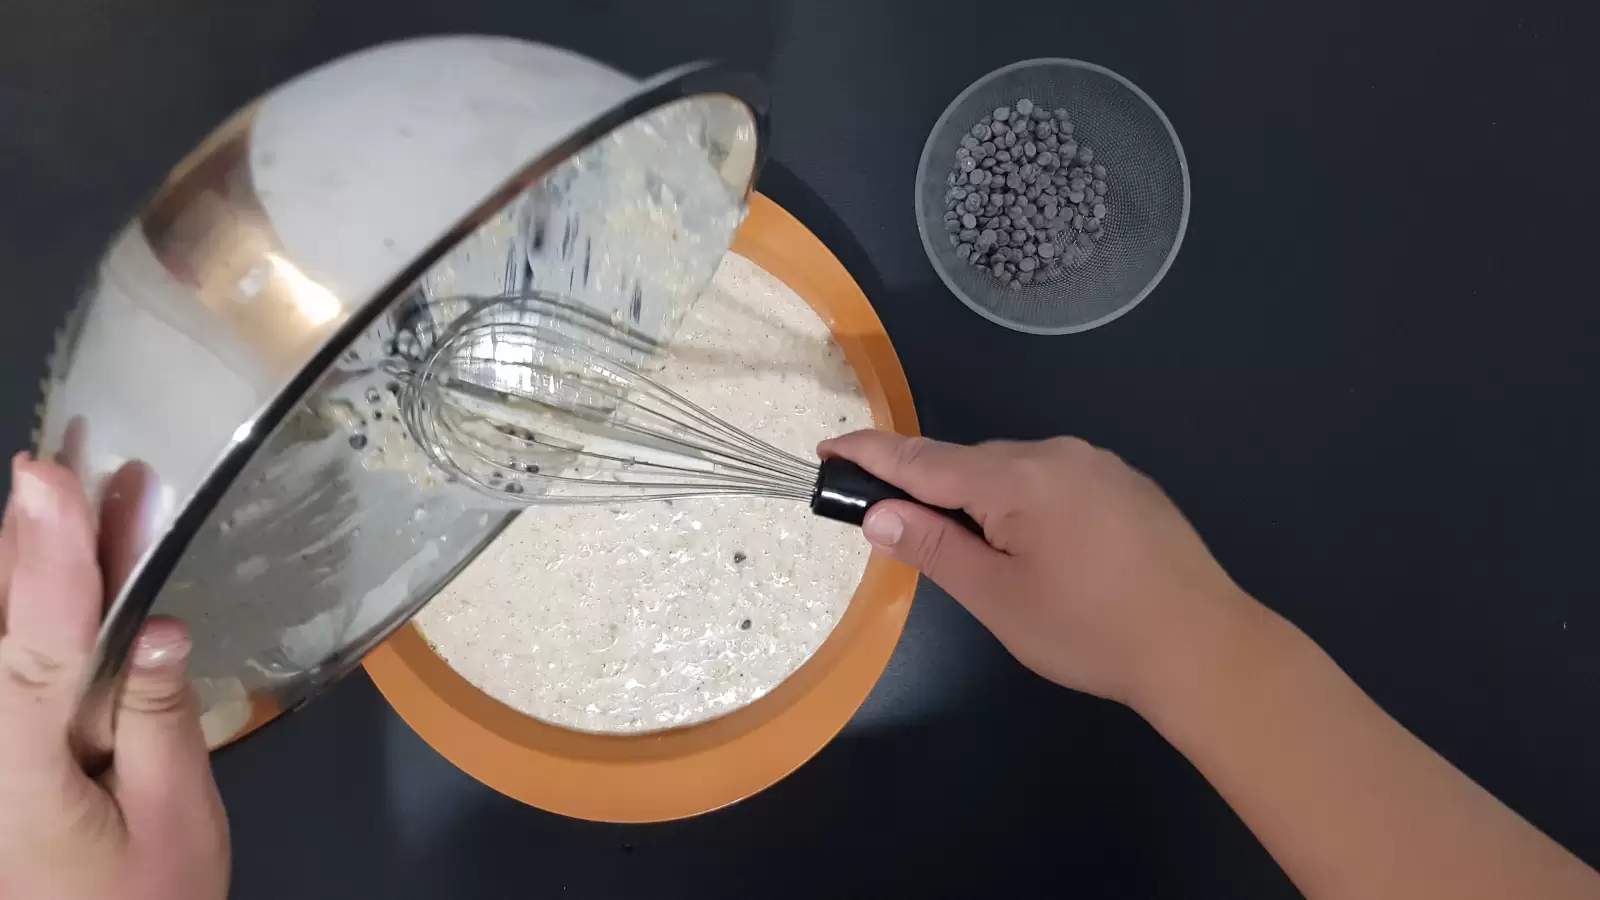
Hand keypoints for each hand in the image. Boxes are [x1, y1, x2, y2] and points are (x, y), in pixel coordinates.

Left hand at [0, 455, 227, 899]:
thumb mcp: (176, 830)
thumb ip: (157, 727)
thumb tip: (156, 626)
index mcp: (13, 781)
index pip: (30, 657)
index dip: (43, 563)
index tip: (46, 478)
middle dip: (33, 543)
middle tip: (77, 467)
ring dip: (32, 568)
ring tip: (82, 498)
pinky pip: (7, 668)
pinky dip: (32, 610)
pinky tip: (63, 568)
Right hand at [820, 432, 1258, 707]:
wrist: (1202, 646)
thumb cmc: (1089, 630)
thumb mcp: (997, 597)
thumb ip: (933, 547)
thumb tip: (878, 513)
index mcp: (1017, 477)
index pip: (922, 458)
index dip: (870, 453)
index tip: (827, 449)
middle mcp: (1057, 453)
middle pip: (970, 463)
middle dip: (929, 488)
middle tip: (897, 530)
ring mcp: (1099, 466)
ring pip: (1015, 473)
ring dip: (983, 501)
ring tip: (981, 559)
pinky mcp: (1128, 486)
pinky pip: (1054, 483)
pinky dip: (1026, 506)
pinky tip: (1041, 552)